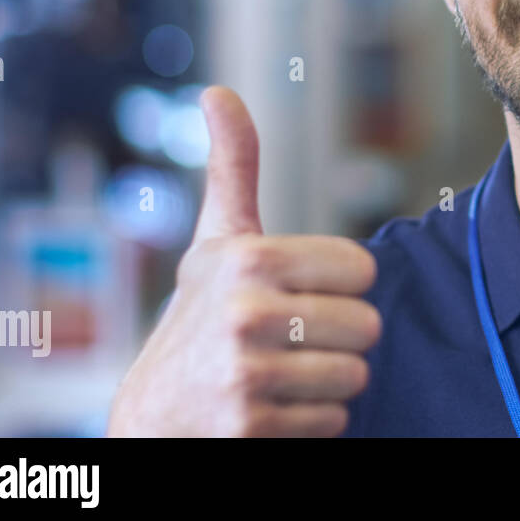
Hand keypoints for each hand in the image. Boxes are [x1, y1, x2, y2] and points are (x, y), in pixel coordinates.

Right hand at [107, 86, 380, 435]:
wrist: (151, 418)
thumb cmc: (198, 319)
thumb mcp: (215, 243)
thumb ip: (233, 169)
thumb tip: (219, 92)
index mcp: (249, 258)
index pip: (364, 270)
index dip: (339, 287)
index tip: (300, 295)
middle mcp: (246, 312)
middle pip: (367, 327)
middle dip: (338, 340)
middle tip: (292, 344)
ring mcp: (246, 374)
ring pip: (355, 376)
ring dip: (327, 384)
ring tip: (281, 376)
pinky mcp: (250, 427)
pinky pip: (333, 422)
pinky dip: (312, 424)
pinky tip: (270, 411)